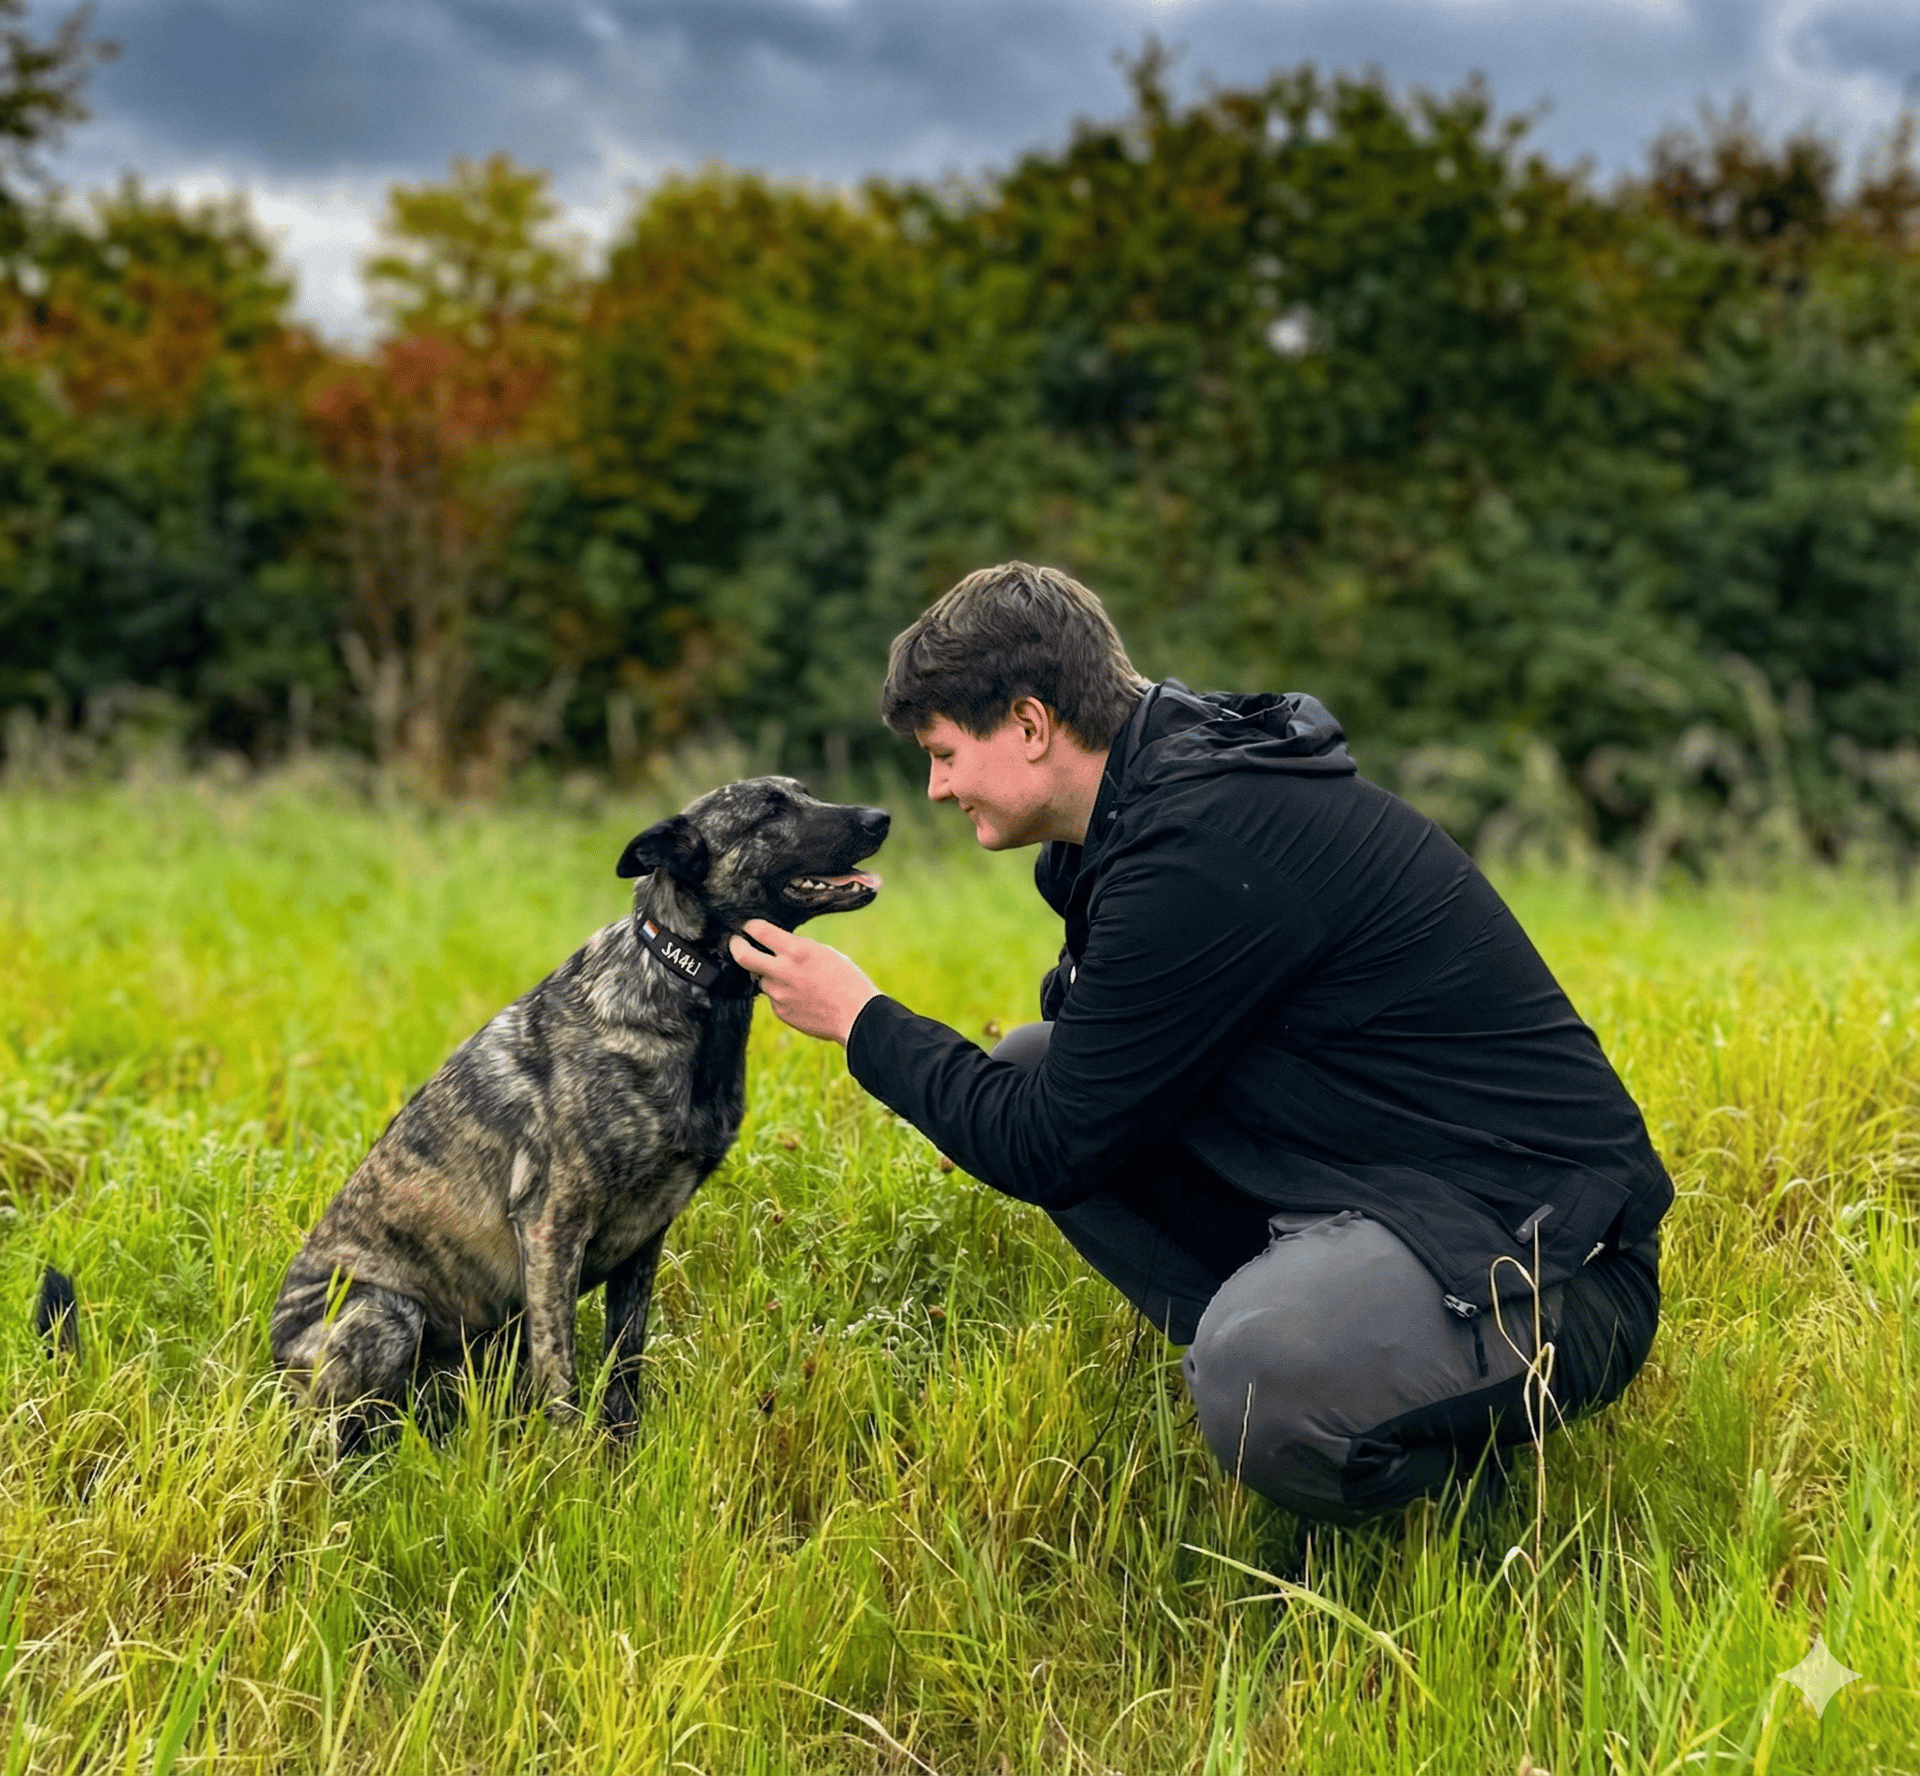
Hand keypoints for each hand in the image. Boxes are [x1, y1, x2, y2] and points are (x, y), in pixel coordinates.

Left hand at [729, 920, 879, 1044]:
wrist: (856, 1016)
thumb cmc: (847, 980)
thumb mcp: (824, 952)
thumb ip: (798, 948)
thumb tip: (779, 946)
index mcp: (797, 951)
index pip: (759, 931)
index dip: (750, 926)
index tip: (749, 927)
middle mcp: (783, 972)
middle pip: (742, 956)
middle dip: (736, 946)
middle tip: (736, 943)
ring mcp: (779, 994)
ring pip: (762, 979)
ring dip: (770, 975)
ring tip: (795, 979)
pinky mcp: (780, 1012)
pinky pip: (774, 998)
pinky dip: (783, 994)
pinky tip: (802, 996)